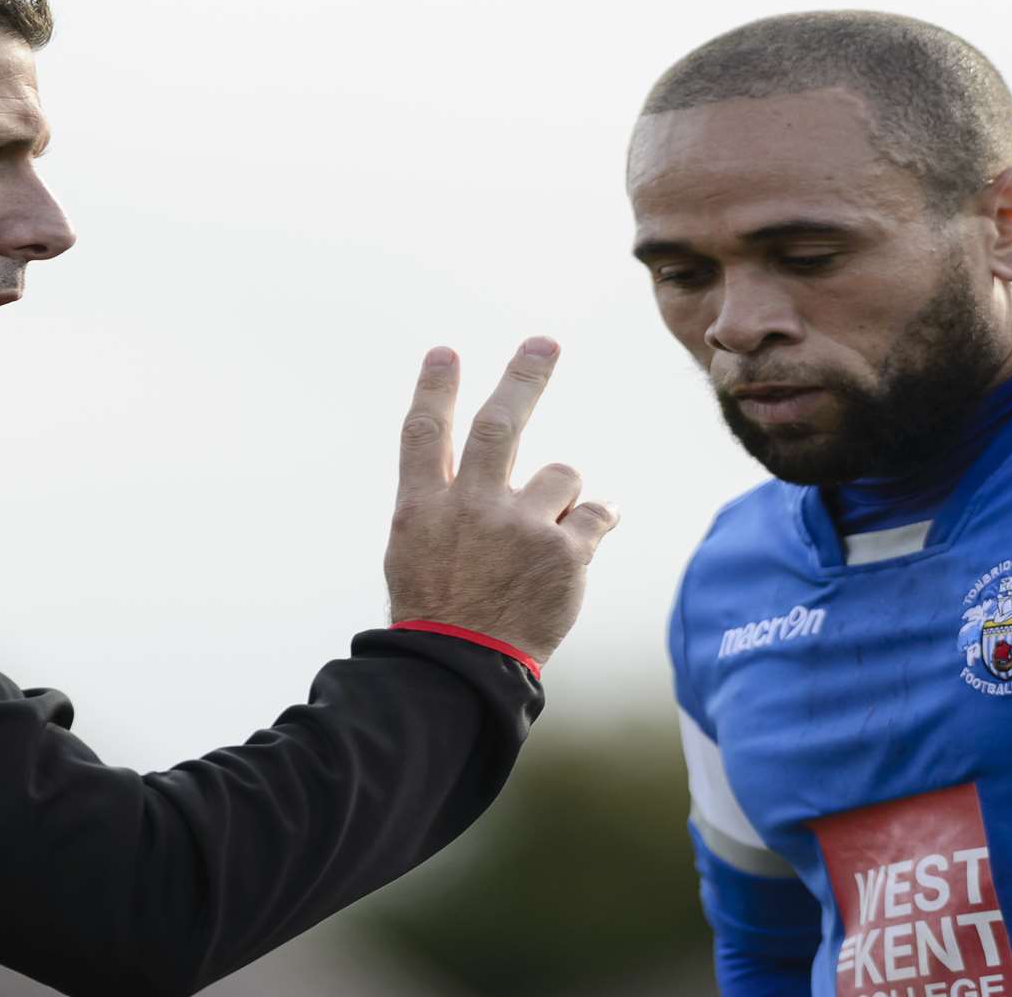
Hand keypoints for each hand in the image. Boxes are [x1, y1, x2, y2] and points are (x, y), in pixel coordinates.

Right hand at [384, 337, 618, 666]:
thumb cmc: (437, 616)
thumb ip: (440, 508)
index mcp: (423, 507)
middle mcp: (469, 506)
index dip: (435, 388)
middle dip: (523, 377)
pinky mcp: (562, 552)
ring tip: (546, 537)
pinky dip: (598, 517)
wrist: (461, 669)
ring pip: (560, 475)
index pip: (424, 432)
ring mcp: (517, 526)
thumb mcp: (413, 554)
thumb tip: (469, 474)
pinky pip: (595, 513)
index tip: (445, 351)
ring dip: (561, 496)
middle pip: (500, 424)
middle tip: (544, 342)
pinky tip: (594, 530)